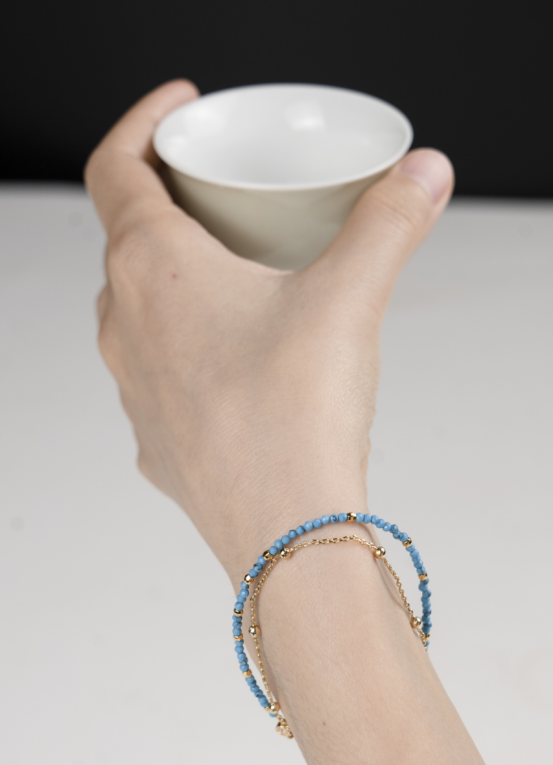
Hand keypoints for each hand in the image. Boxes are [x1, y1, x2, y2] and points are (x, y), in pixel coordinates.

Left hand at [85, 80, 453, 586]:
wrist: (285, 539)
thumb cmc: (295, 418)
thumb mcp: (349, 298)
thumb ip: (387, 224)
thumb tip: (421, 176)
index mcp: (152, 270)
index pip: (115, 166)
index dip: (142, 121)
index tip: (182, 106)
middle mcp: (125, 325)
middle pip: (127, 238)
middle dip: (171, 204)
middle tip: (226, 198)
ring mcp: (133, 388)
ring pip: (139, 309)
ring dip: (177, 281)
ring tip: (235, 280)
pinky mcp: (157, 438)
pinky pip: (159, 374)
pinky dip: (189, 349)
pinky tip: (237, 365)